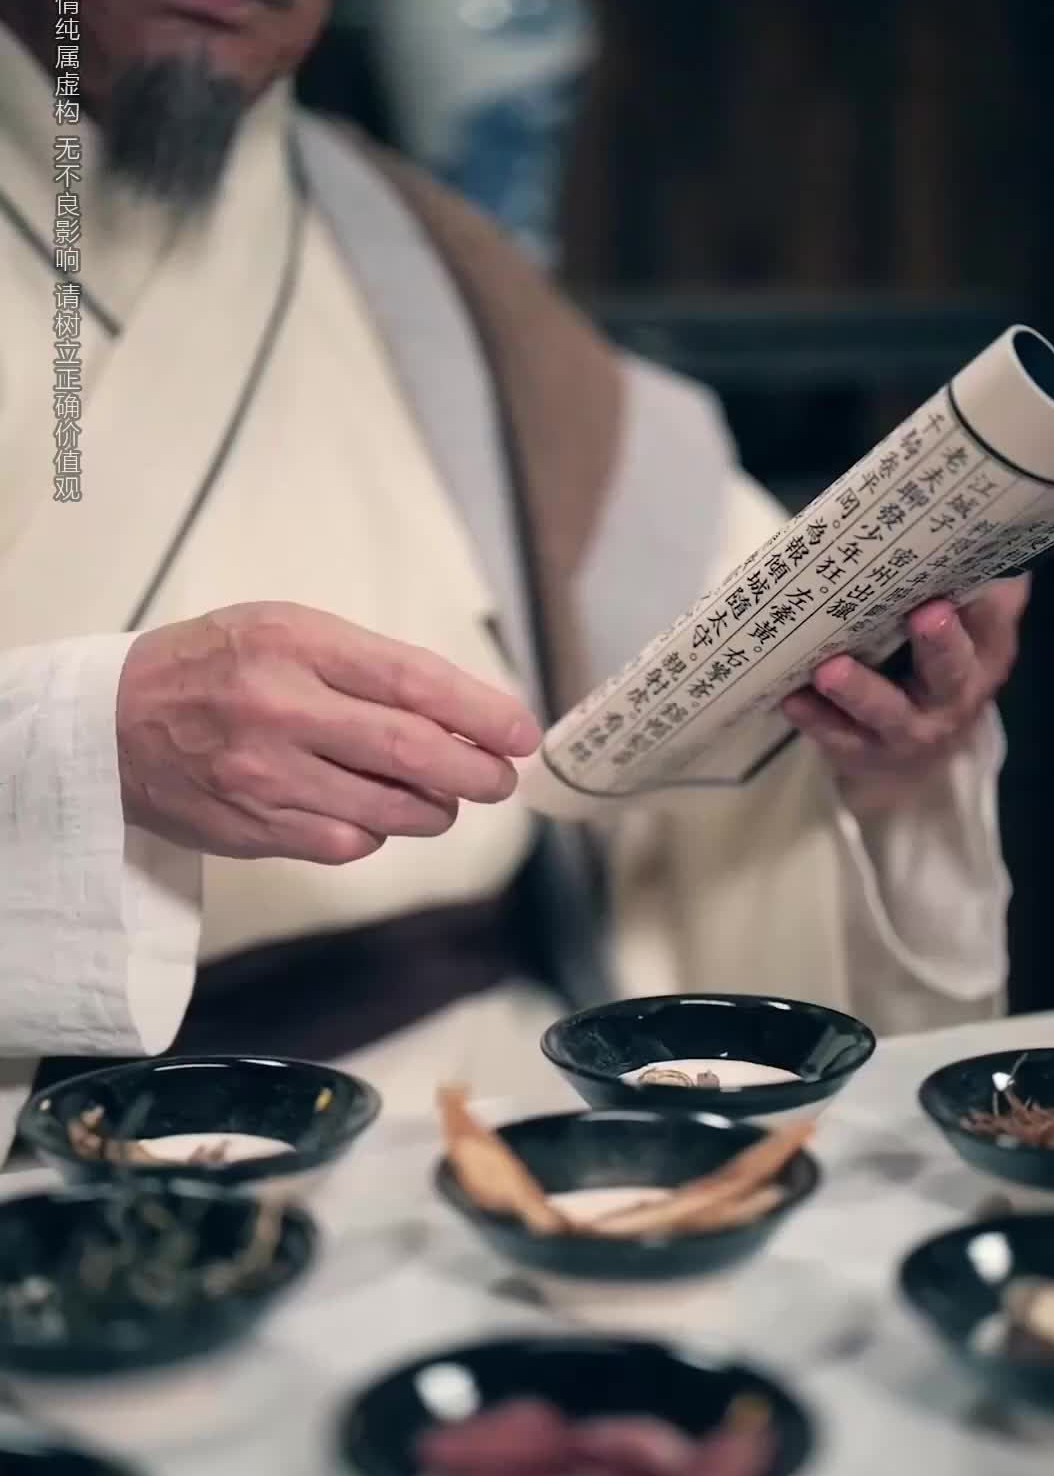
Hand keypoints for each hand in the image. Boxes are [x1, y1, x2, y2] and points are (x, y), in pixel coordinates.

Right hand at [116, 602, 539, 862]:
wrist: (110, 724)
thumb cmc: (212, 668)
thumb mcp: (285, 632)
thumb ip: (368, 667)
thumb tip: (462, 714)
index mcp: (295, 645)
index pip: (413, 681)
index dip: (481, 713)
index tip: (520, 733)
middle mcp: (281, 710)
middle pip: (411, 753)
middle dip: (475, 772)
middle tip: (498, 777)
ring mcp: (267, 776)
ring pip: (391, 811)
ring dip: (435, 809)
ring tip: (439, 795)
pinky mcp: (256, 829)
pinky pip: (349, 844)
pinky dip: (378, 831)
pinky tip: (370, 812)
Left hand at [782, 577, 1027, 812]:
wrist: (916, 759)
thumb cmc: (934, 669)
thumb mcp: (965, 632)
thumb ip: (965, 585)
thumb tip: (966, 526)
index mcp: (983, 652)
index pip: (989, 619)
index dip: (981, 597)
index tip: (962, 567)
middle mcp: (955, 695)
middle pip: (949, 670)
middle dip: (938, 643)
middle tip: (926, 614)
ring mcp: (910, 730)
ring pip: (888, 712)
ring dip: (859, 690)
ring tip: (830, 669)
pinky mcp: (865, 752)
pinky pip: (839, 736)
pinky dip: (814, 718)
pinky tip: (791, 699)